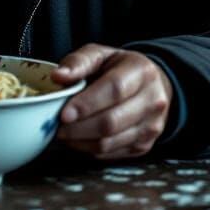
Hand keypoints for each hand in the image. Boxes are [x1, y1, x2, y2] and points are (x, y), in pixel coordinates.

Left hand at [50, 44, 172, 159]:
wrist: (150, 86)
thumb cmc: (119, 68)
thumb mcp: (100, 55)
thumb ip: (78, 62)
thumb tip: (58, 76)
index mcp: (142, 71)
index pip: (114, 90)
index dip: (87, 104)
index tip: (64, 113)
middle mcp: (153, 100)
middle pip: (112, 121)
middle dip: (79, 127)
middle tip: (57, 125)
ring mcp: (152, 126)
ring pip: (110, 142)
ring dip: (80, 140)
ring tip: (63, 132)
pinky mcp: (144, 146)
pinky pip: (111, 154)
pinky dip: (89, 149)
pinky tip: (78, 138)